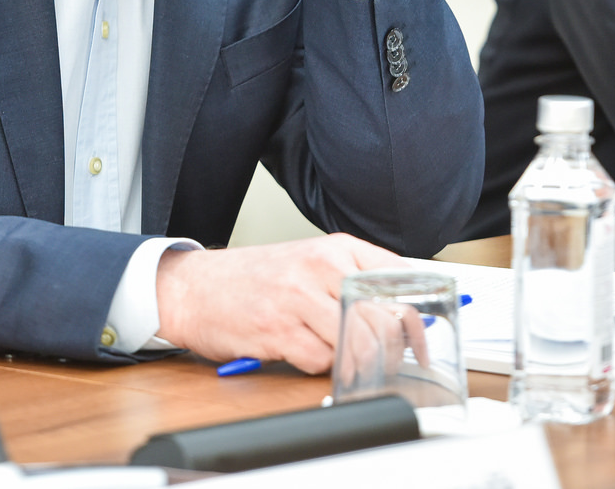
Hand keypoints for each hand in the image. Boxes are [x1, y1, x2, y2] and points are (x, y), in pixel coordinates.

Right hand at [154, 234, 403, 372]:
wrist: (193, 288)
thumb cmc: (254, 280)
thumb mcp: (309, 263)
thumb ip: (353, 281)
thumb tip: (404, 315)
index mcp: (335, 248)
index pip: (397, 280)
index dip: (415, 317)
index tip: (420, 342)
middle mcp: (319, 267)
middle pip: (381, 318)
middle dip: (389, 350)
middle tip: (385, 364)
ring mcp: (297, 298)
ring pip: (355, 343)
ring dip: (354, 363)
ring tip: (340, 360)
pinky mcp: (277, 330)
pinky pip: (320, 361)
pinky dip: (318, 367)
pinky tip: (302, 353)